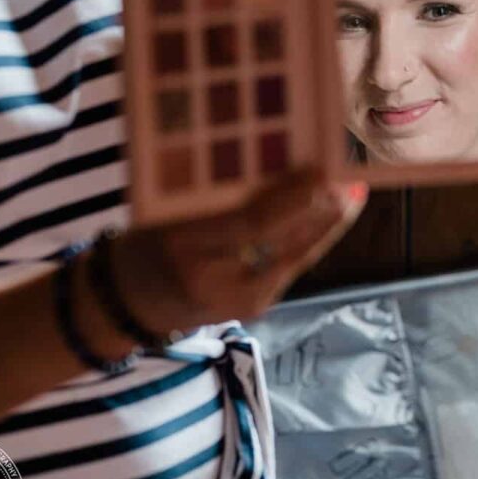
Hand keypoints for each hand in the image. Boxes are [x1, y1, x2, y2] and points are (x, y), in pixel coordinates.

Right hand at [103, 171, 367, 335]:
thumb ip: (214, 201)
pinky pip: (289, 269)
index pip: (248, 222)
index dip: (291, 198)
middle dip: (322, 212)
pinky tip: (331, 219)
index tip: (320, 170)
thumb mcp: (166, 216)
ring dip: (327, 226)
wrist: (126, 306)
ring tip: (351, 195)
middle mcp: (212, 278)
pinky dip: (312, 242)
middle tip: (349, 180)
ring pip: (294, 259)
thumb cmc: (146, 245)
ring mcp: (236, 301)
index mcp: (182, 246)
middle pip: (281, 244)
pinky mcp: (253, 309)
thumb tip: (277, 169)